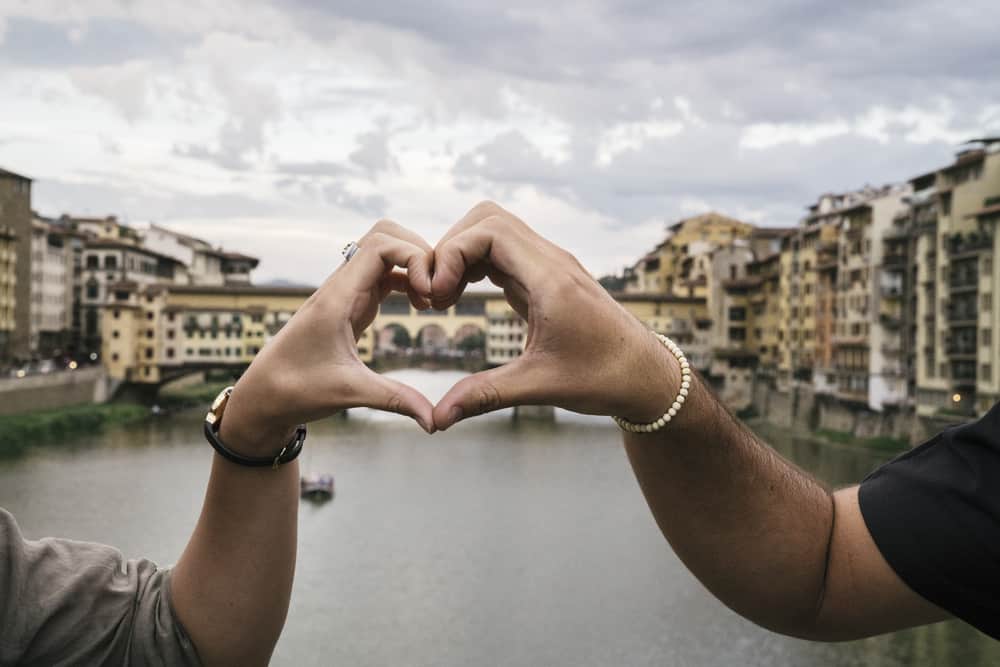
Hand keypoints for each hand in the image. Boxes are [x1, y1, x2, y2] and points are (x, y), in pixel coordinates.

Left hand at [221, 221, 436, 454]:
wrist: (264, 395)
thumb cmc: (296, 390)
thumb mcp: (349, 393)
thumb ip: (395, 399)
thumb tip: (435, 421)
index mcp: (337, 297)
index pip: (379, 245)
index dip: (414, 257)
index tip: (430, 293)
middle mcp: (341, 286)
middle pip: (384, 235)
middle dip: (418, 251)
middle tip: (437, 289)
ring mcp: (346, 292)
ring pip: (384, 251)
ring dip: (414, 264)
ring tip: (433, 298)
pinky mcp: (350, 303)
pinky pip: (384, 274)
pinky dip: (407, 279)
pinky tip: (420, 305)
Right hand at [429, 201, 681, 429]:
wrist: (646, 375)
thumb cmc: (604, 378)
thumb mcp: (540, 387)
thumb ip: (485, 396)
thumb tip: (438, 418)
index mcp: (550, 279)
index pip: (489, 231)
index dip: (452, 253)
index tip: (439, 296)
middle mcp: (551, 262)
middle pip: (487, 219)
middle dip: (451, 248)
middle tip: (436, 294)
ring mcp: (550, 266)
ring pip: (495, 230)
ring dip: (463, 254)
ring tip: (445, 297)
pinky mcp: (548, 278)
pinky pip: (505, 252)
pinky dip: (476, 264)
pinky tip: (464, 296)